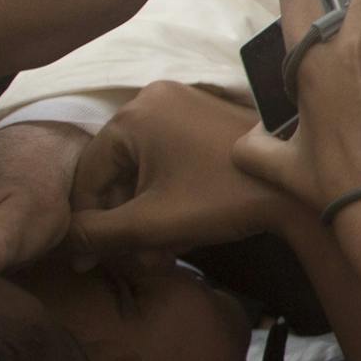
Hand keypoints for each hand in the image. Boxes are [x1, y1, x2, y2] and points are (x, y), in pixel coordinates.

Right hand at [67, 80, 303, 260]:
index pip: (88, 174)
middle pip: (117, 171)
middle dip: (123, 221)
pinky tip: (179, 231)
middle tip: (133, 260)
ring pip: (145, 170)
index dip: (86, 222)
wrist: (297, 185)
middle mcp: (152, 98)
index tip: (88, 262)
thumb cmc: (221, 197)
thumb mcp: (150, 223)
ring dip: (146, 214)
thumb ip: (97, 232)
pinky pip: (170, 159)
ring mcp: (182, 104)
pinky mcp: (204, 118)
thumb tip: (63, 242)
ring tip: (159, 253)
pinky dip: (168, 194)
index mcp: (133, 114)